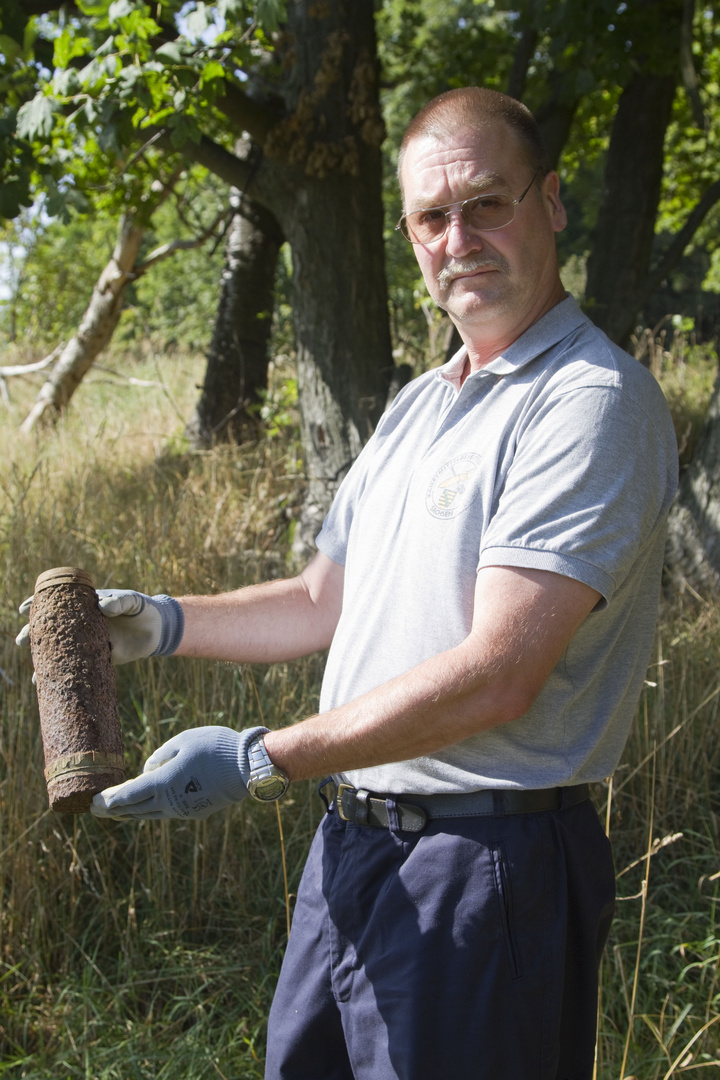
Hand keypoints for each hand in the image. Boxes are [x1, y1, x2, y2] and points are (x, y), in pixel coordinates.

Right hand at [16, 587, 183, 664]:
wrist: (157, 630)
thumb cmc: (142, 609)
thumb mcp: (132, 601)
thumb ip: (119, 601)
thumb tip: (102, 607)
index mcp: (85, 606)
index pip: (57, 603)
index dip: (39, 605)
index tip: (24, 609)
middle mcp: (81, 624)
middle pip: (52, 628)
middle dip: (33, 633)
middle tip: (21, 640)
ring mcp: (88, 642)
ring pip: (61, 650)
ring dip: (45, 660)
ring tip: (34, 670)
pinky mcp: (98, 658)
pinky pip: (77, 667)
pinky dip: (65, 675)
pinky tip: (52, 685)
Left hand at [90, 726, 268, 819]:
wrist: (248, 768)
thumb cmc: (215, 747)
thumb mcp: (183, 740)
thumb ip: (160, 755)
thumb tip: (147, 769)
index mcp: (163, 783)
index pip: (127, 796)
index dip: (108, 800)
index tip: (93, 803)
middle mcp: (169, 801)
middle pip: (134, 809)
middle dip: (113, 811)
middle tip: (95, 812)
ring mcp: (183, 809)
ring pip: (150, 813)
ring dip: (131, 813)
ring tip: (117, 813)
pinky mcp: (196, 811)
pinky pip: (167, 811)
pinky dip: (152, 809)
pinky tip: (147, 807)